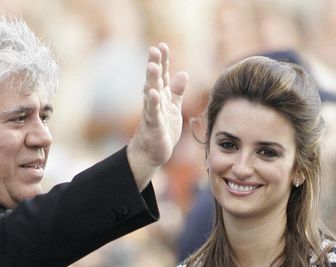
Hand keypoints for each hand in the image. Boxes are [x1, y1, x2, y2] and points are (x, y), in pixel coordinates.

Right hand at [126, 43, 187, 189]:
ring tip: (152, 66)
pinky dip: (153, 103)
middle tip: (154, 49)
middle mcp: (155, 101)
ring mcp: (153, 112)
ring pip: (151, 93)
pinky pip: (153, 113)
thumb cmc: (163, 129)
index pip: (163, 75)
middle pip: (155, 80)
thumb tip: (183, 73)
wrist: (152, 152)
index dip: (163, 61)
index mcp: (162, 96)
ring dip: (152, 80)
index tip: (162, 45)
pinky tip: (152, 93)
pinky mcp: (154, 125)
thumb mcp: (173, 107)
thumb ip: (177, 91)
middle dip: (155, 64)